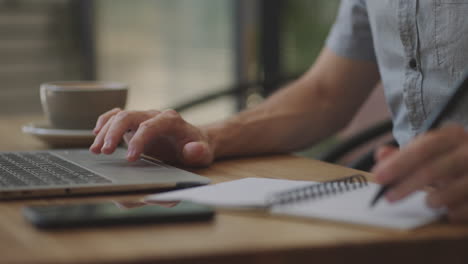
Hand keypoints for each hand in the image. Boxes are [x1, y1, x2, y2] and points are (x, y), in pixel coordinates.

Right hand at [89, 108, 214, 165]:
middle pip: (129, 116)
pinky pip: (116, 116)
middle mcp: (154, 115)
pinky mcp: (135, 124)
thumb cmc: (198, 148)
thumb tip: (192, 150)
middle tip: (104, 152)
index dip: (138, 140)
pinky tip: (96, 135)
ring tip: (96, 150)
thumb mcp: (204, 153)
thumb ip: (198, 151)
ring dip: (105, 131)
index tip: (131, 158)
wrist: (195, 142)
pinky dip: (105, 123)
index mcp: (171, 120)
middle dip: (114, 133)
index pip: (150, 125)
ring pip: (119, 117)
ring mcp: (143, 118)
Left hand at [371, 124, 467, 222]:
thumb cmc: (451, 159)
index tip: (378, 177)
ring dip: (434, 199)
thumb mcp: (429, 151)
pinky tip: (449, 211)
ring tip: (428, 202)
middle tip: (389, 198)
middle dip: (407, 186)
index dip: (398, 163)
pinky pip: (467, 208)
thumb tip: (381, 155)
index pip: (422, 148)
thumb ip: (403, 154)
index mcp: (452, 135)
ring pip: (453, 190)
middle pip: (433, 169)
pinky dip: (454, 212)